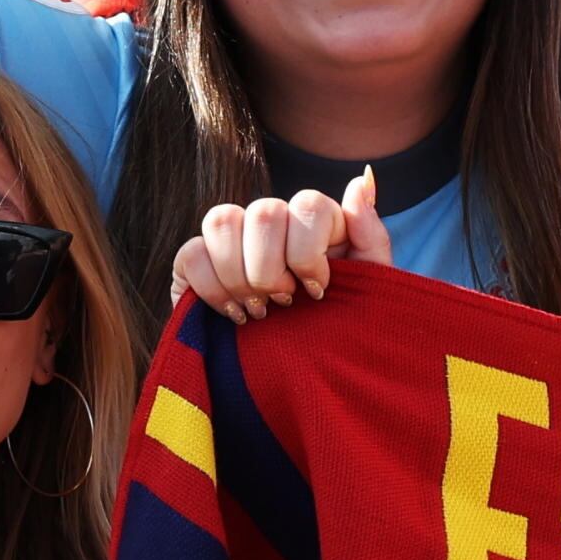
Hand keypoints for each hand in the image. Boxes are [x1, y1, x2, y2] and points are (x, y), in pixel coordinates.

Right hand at [171, 172, 389, 323]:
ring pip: (221, 220)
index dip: (309, 251)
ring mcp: (231, 241)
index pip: (308, 203)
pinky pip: (190, 253)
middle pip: (263, 210)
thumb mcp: (369, 293)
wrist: (302, 381)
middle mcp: (272, 224)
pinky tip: (233, 315)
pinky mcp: (194, 265)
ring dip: (240, 276)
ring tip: (258, 312)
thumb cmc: (340, 334)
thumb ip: (370, 236)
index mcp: (315, 224)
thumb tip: (362, 178)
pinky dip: (211, 288)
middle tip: (284, 303)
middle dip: (272, 269)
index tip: (318, 292)